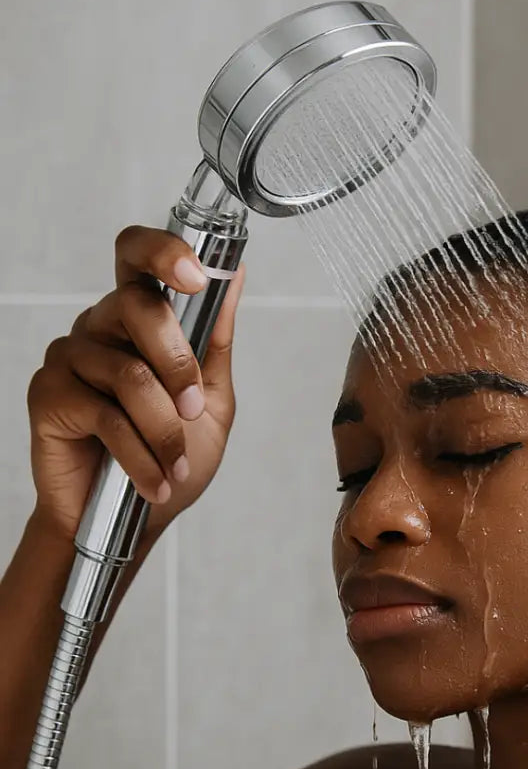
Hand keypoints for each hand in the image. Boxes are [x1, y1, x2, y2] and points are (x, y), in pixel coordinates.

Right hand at [26, 225, 245, 542]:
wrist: (135, 517)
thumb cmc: (171, 454)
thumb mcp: (212, 399)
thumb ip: (217, 342)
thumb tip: (237, 276)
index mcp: (139, 320)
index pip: (138, 256)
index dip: (164, 252)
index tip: (197, 276)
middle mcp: (100, 328)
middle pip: (139, 307)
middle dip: (179, 363)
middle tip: (194, 411)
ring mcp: (70, 358)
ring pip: (129, 373)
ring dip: (165, 428)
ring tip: (177, 464)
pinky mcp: (48, 394)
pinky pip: (105, 414)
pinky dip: (141, 454)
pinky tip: (156, 480)